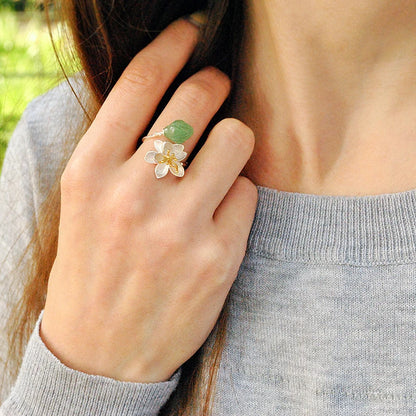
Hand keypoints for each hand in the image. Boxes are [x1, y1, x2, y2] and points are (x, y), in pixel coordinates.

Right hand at [40, 17, 256, 382]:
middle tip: (216, 87)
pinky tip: (218, 216)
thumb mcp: (86, 205)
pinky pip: (248, 193)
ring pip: (235, 138)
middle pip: (197, 99)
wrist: (100, 352)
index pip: (139, 84)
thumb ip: (121, 152)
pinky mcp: (216, 257)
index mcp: (88, 174)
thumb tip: (170, 101)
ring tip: (217, 165)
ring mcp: (177, 227)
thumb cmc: (92, 271)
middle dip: (214, 83)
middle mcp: (131, 194)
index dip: (171, 46)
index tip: (190, 31)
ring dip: (232, 141)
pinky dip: (238, 195)